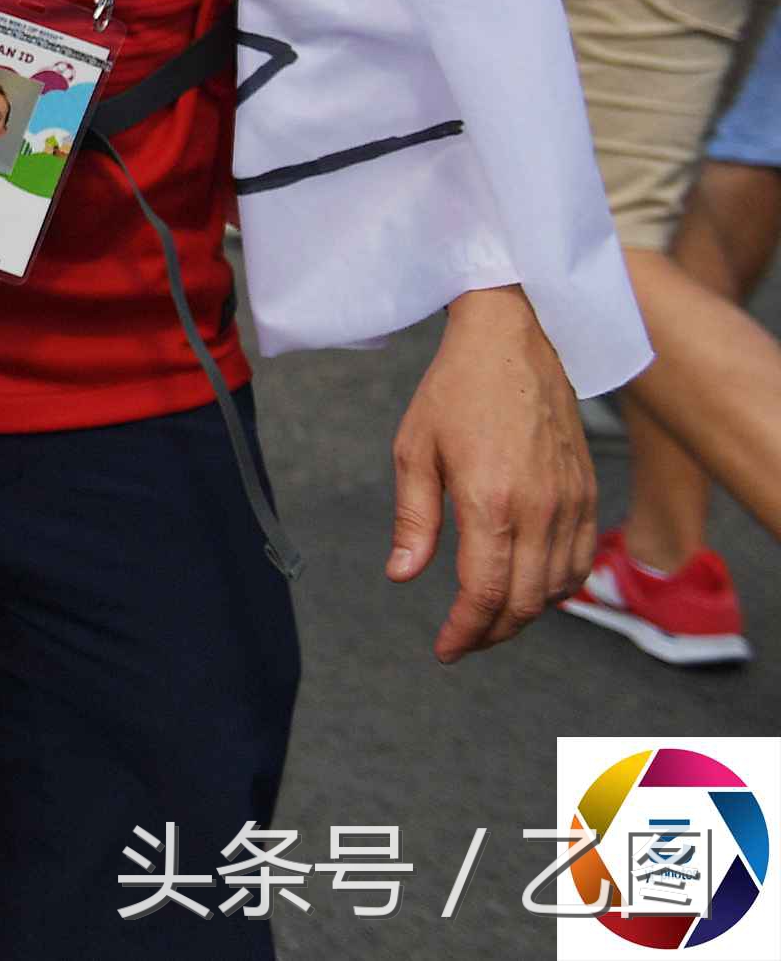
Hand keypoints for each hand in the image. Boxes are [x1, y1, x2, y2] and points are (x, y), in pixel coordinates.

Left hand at [390, 285, 595, 662]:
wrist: (515, 341)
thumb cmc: (456, 390)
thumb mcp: (414, 450)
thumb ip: (413, 520)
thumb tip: (402, 576)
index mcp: (491, 502)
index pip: (484, 594)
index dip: (464, 632)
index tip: (444, 648)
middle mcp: (540, 511)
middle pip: (524, 603)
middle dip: (491, 633)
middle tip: (461, 641)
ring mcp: (571, 504)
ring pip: (557, 589)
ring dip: (524, 615)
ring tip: (487, 618)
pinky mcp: (588, 494)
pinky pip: (579, 561)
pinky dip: (555, 588)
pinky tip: (526, 586)